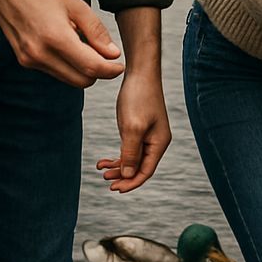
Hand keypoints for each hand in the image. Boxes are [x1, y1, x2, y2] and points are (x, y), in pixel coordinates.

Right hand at [0, 0, 123, 87]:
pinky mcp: (26, 62)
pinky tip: (70, 46)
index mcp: (55, 37)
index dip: (110, 70)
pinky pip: (56, 72)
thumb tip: (113, 54)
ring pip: (69, 79)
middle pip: (81, 80)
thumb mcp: (75, 4)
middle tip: (107, 56)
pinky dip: (69, 65)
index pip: (90, 67)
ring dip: (83, 69)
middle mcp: (40, 54)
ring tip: (87, 45)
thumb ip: (96, 31)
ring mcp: (31, 61)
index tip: (120, 65)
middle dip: (98, 72)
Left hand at [96, 69, 171, 192]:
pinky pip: (129, 149)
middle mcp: (156, 141)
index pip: (146, 171)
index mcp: (159, 142)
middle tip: (105, 181)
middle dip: (123, 176)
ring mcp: (147, 134)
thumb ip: (130, 153)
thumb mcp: (132, 127)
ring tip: (101, 169)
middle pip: (140, 167)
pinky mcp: (138, 128)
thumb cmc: (139, 97)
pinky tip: (103, 160)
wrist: (140, 72)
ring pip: (132, 159)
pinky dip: (117, 156)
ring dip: (118, 167)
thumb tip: (127, 175)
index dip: (131, 183)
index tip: (114, 188)